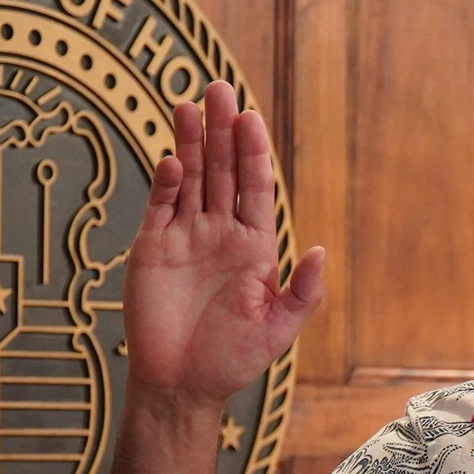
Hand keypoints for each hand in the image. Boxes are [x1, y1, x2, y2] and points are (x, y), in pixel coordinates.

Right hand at [124, 81, 325, 407]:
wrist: (183, 385)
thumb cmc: (233, 360)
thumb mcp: (279, 328)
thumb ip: (304, 291)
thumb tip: (320, 249)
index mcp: (254, 247)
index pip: (255, 188)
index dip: (254, 152)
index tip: (251, 118)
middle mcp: (220, 234)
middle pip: (222, 171)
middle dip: (222, 131)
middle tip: (219, 88)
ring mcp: (185, 237)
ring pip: (190, 179)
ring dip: (191, 142)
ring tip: (190, 103)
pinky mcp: (152, 249)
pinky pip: (160, 206)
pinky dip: (165, 182)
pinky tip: (173, 158)